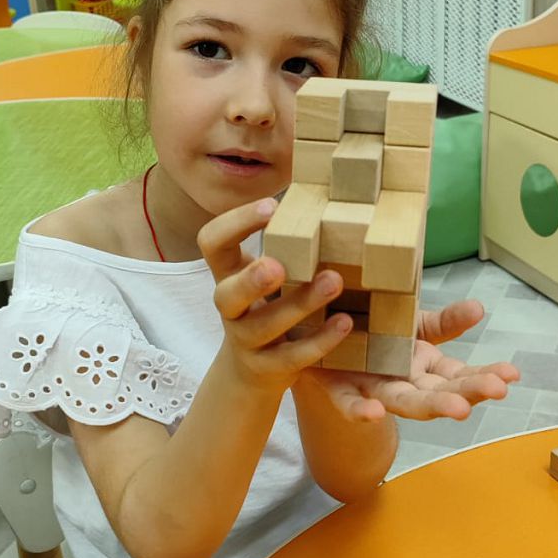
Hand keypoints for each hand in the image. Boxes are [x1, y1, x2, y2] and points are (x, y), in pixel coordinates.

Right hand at [198, 198, 351, 392]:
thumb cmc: (269, 305)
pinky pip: (292, 356)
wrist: (254, 371)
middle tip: (279, 264)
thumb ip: (286, 242)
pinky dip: (320, 339)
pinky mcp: (268, 368)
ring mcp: (246, 341)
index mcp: (227, 274)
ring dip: (299, 303)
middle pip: (226, 294)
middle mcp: (230, 307)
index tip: (272, 206)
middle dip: (252, 279)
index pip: (211, 243)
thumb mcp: (268, 273)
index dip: (235, 224)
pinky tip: (345, 322)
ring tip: (334, 281)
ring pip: (264, 326)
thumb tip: (326, 186)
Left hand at [305, 299, 519, 422]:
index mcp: (424, 368)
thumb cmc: (373, 327)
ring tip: (459, 410)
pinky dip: (361, 411)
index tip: (513, 375)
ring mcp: (372, 389)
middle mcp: (403, 383)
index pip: (462, 377)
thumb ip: (445, 322)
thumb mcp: (413, 320)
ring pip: (403, 402)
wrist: (319, 332)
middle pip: (439, 393)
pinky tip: (373, 413)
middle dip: (469, 393)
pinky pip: (348, 403)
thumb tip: (479, 308)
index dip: (486, 377)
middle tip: (497, 390)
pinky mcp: (337, 387)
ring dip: (431, 408)